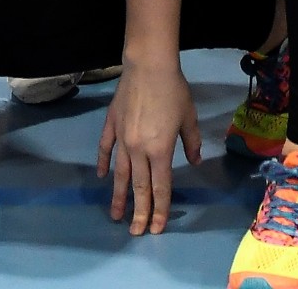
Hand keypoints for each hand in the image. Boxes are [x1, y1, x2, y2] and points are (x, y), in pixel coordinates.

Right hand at [97, 56, 201, 234]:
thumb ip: (191, 142)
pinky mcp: (111, 126)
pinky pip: (105, 150)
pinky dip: (103, 164)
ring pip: (120, 175)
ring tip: (116, 215)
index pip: (161, 187)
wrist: (148, 66)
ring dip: (119, 196)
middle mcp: (139, 150)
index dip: (159, 209)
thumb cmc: (174, 90)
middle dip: (139, 212)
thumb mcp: (189, 117)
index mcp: (160, 150)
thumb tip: (195, 161)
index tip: (156, 227)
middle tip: (135, 232)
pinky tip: (102, 177)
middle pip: (140, 187)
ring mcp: (122, 139)